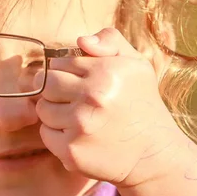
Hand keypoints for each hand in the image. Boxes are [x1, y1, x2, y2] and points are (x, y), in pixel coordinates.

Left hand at [36, 28, 185, 187]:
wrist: (154, 155)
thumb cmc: (141, 105)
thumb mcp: (136, 65)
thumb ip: (110, 41)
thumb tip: (80, 40)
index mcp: (106, 71)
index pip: (59, 62)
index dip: (66, 72)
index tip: (78, 82)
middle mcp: (93, 97)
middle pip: (45, 83)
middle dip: (55, 89)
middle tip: (72, 99)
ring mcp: (80, 125)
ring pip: (42, 109)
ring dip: (54, 112)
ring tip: (77, 117)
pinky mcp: (71, 150)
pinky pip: (45, 134)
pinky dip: (56, 134)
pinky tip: (77, 135)